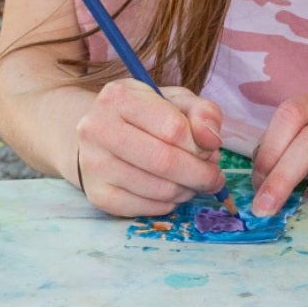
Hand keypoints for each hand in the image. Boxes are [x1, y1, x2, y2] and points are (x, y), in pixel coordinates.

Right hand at [71, 78, 225, 216]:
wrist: (96, 135)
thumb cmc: (142, 115)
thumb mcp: (174, 101)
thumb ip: (202, 112)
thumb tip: (212, 140)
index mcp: (119, 97)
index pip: (174, 129)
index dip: (201, 145)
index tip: (210, 149)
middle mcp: (97, 129)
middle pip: (165, 162)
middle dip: (201, 174)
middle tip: (213, 176)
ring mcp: (94, 165)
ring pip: (159, 189)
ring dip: (187, 190)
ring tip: (191, 181)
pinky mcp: (98, 195)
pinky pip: (147, 208)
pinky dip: (169, 204)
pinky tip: (170, 191)